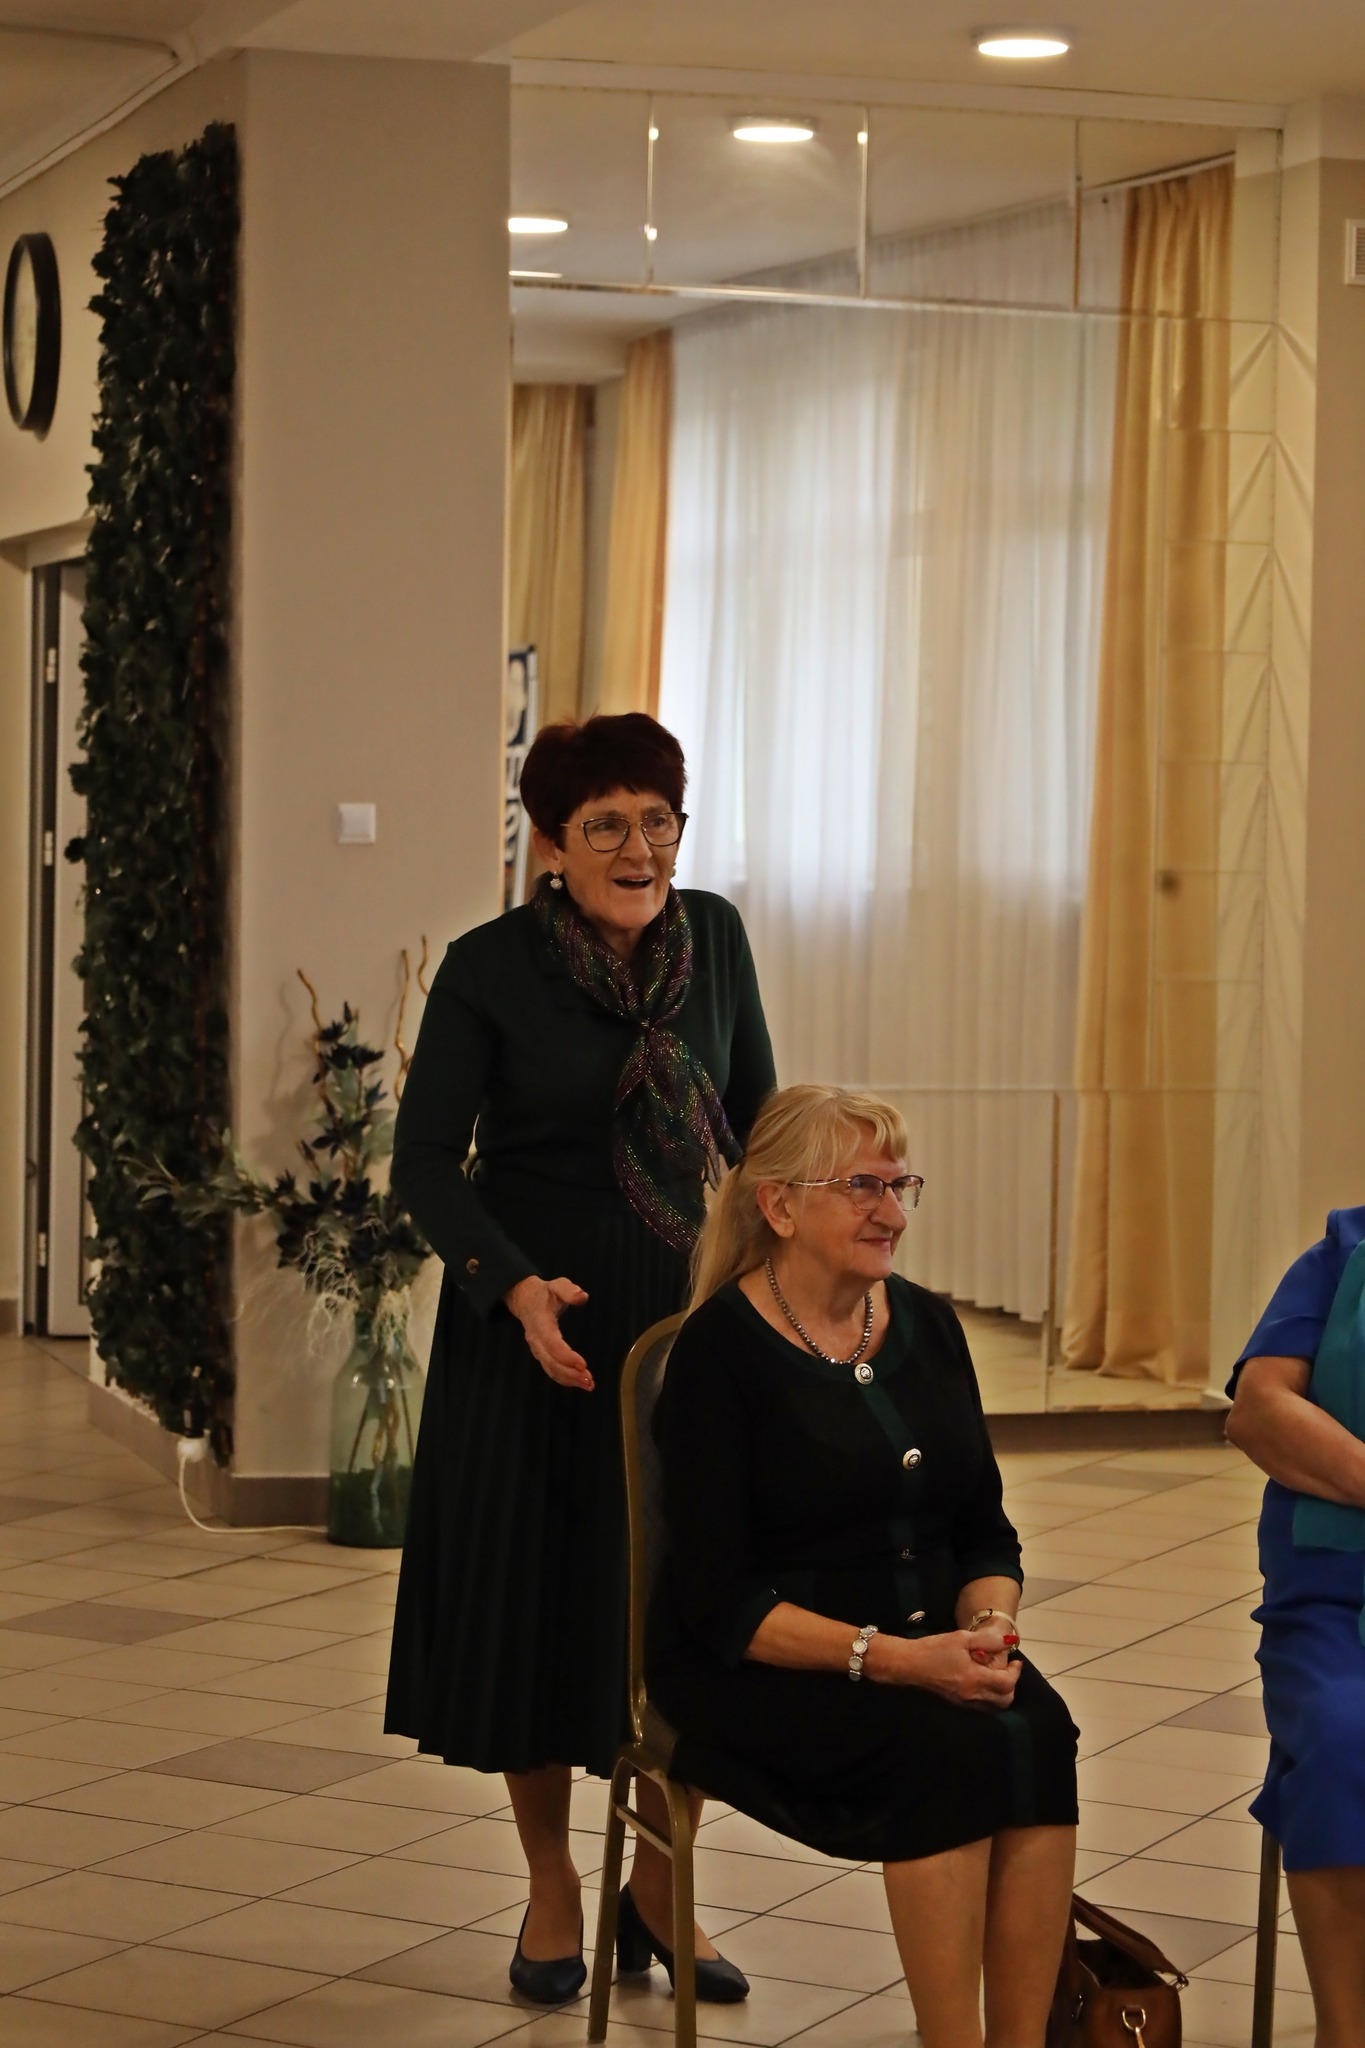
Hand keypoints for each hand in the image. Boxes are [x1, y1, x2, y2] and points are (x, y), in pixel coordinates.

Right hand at [505, 1275, 593, 1390]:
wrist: (524, 1299)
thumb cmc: (545, 1293)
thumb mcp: (557, 1285)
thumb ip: (569, 1290)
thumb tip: (582, 1296)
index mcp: (540, 1322)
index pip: (551, 1342)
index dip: (566, 1356)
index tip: (583, 1364)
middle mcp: (536, 1339)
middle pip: (550, 1361)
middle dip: (570, 1373)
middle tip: (589, 1380)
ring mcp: (537, 1348)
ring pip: (550, 1369)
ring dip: (569, 1379)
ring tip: (589, 1384)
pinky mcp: (541, 1354)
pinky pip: (551, 1370)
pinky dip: (564, 1379)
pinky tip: (579, 1382)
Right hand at [876, 1629, 1020, 1706]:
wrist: (909, 1665)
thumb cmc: (934, 1649)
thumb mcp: (961, 1638)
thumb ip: (988, 1640)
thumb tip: (1009, 1640)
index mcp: (975, 1679)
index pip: (1007, 1683)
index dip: (1016, 1672)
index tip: (1015, 1661)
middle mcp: (973, 1696)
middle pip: (1005, 1700)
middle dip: (1011, 1685)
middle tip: (1007, 1669)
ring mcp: (965, 1703)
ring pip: (994, 1707)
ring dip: (1001, 1693)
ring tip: (995, 1675)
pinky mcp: (958, 1705)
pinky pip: (982, 1707)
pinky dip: (989, 1697)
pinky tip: (981, 1681)